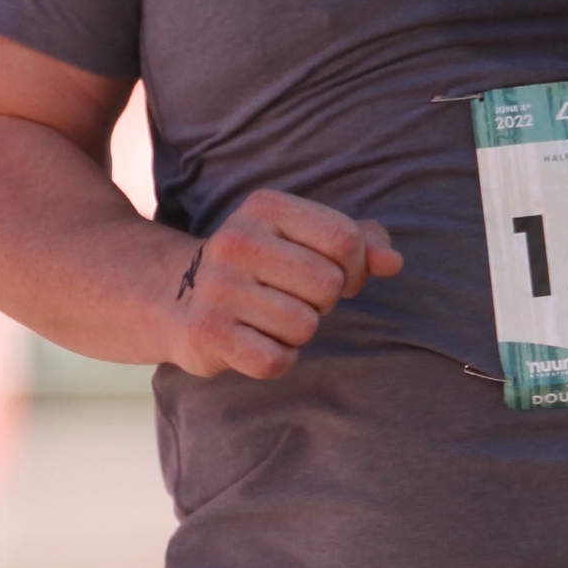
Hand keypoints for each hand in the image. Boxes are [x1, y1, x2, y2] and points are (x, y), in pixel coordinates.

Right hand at [161, 188, 402, 380]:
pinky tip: (255, 342)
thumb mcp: (304, 238)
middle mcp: (236, 242)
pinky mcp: (207, 333)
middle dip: (324, 301)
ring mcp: (217, 288)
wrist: (173, 294)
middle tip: (295, 298)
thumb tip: (393, 263)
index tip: (337, 275)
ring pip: (304, 326)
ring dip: (298, 332)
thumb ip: (359, 242)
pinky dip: (276, 359)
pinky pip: (275, 360)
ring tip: (270, 318)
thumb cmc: (262, 266)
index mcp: (265, 207)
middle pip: (328, 285)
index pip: (345, 240)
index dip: (356, 267)